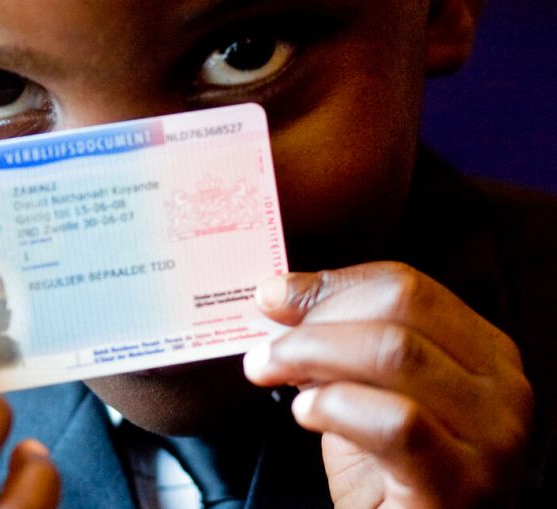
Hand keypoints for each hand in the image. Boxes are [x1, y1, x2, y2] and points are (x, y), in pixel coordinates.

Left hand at [244, 262, 532, 507]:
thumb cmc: (387, 473)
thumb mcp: (364, 392)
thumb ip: (338, 343)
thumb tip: (282, 294)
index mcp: (483, 352)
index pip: (408, 286)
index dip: (333, 285)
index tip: (275, 295)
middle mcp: (501, 387)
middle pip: (401, 309)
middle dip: (318, 318)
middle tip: (267, 344)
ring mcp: (491, 437)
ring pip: (395, 354)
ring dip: (311, 354)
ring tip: (269, 372)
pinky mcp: (463, 483)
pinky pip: (394, 421)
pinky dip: (335, 405)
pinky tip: (306, 413)